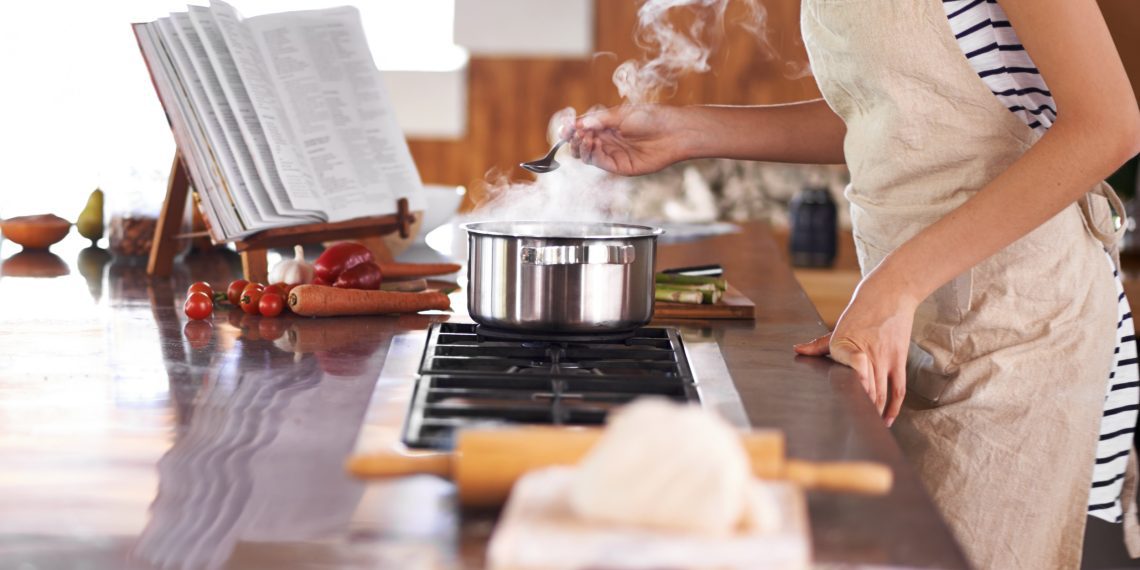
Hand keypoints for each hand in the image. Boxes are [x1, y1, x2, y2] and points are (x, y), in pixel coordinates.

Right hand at [567, 104, 695, 175]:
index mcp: (606, 126)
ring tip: (585, 137)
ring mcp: (612, 154)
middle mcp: (607, 141)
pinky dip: (591, 154)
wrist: (673, 132)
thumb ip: (598, 120)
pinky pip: (599, 162)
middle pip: (580, 144)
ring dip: (580, 146)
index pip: (582, 129)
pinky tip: (593, 143)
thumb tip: (578, 124)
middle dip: (573, 138)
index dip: (571, 128)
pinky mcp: (619, 166)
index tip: (565, 125)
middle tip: (574, 132)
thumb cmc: (651, 118)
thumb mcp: (621, 114)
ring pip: (586, 155)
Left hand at [793, 275, 917, 426]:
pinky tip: (887, 419)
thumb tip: (796, 350)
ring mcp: (885, 359)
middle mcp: (866, 355)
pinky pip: (898, 389)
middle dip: (859, 412)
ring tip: (868, 428)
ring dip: (875, 413)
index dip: (848, 392)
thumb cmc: (861, 311)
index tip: (840, 409)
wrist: (890, 294)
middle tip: (852, 430)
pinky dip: (893, 407)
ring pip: (881, 393)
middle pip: (865, 391)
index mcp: (845, 346)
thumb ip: (819, 345)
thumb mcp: (838, 327)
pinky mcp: (899, 360)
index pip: (846, 374)